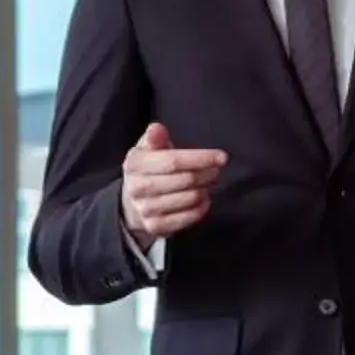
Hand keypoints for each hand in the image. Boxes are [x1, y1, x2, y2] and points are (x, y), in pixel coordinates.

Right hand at [120, 123, 226, 245]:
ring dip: (205, 189)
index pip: (173, 161)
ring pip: (190, 198)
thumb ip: (155, 138)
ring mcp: (146, 209)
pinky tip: (202, 197)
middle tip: (215, 170)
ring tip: (207, 182)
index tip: (221, 156)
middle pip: (186, 180)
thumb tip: (156, 128)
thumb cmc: (148, 169)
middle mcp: (137, 188)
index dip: (201, 158)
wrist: (132, 203)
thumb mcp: (148, 149)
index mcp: (134, 164)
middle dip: (207, 173)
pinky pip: (190, 216)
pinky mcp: (156, 227)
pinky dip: (203, 206)